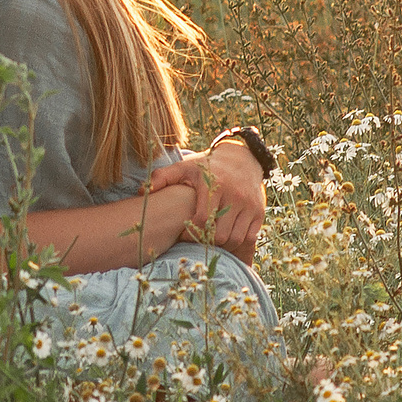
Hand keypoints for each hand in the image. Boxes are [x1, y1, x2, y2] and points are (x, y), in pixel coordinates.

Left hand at [148, 139, 265, 261]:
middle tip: (197, 237)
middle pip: (219, 234)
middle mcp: (234, 195)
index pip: (202, 220)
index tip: (183, 233)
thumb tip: (141, 191)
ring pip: (235, 238)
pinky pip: (249, 236)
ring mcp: (249, 205)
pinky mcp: (259, 212)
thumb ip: (161, 177)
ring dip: (221, 244)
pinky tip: (225, 235)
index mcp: (214, 185)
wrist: (242, 157)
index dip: (190, 232)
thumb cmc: (207, 165)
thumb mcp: (184, 167)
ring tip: (210, 237)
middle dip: (206, 240)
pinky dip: (237, 241)